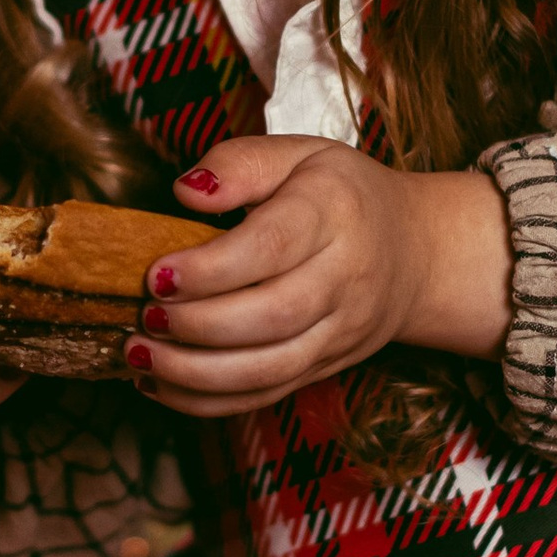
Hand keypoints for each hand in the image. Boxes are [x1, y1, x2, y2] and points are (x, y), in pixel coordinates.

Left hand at [129, 135, 511, 418]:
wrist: (417, 253)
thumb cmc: (343, 196)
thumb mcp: (300, 154)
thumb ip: (240, 164)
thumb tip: (186, 190)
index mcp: (334, 213)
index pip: (272, 247)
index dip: (210, 268)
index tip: (156, 274)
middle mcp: (344, 278)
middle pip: (271, 317)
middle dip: (196, 325)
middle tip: (142, 316)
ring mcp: (340, 332)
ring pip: (268, 369)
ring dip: (194, 373)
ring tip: (139, 355)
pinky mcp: (326, 367)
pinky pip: (266, 395)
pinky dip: (209, 401)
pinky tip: (161, 386)